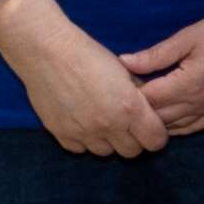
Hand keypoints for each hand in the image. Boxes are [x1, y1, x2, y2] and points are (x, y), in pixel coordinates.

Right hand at [0, 0, 170, 158]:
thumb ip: (140, 95)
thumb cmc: (88, 55)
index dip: (155, 134)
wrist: (48, 52)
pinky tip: (81, 121)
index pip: (156, 142)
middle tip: (125, 122)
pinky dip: (84, 140)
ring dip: (107, 140)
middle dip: (133, 139)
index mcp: (129, 108)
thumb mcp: (124, 71)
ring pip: (106, 152)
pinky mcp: (62, 135)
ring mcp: (84, 133)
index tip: (148, 126)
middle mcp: (109, 125)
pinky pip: (80, 149)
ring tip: (100, 119)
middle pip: (132, 152)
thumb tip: (149, 110)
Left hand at [117, 8, 203, 137]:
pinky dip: (173, 128)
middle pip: (157, 118)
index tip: (116, 85)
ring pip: (172, 128)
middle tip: (122, 98)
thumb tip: (123, 62)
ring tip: (138, 110)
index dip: (129, 94)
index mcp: (188, 84)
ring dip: (153, 121)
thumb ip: (155, 55)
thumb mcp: (187, 37)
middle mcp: (198, 104)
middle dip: (138, 110)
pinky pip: (190, 129)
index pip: (148, 99)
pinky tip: (161, 121)